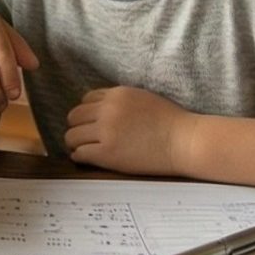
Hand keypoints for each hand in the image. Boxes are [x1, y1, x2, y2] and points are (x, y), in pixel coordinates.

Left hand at [64, 85, 189, 175]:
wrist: (183, 142)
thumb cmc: (170, 122)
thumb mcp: (142, 98)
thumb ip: (120, 101)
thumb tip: (101, 110)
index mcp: (116, 94)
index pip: (85, 100)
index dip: (88, 113)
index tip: (93, 123)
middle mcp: (107, 110)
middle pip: (74, 117)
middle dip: (78, 127)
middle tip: (86, 138)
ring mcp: (105, 132)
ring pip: (71, 136)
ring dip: (76, 143)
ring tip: (87, 149)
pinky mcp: (107, 153)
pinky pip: (79, 153)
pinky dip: (80, 157)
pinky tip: (89, 159)